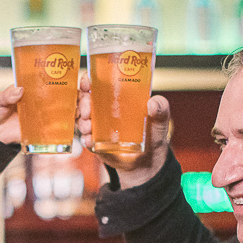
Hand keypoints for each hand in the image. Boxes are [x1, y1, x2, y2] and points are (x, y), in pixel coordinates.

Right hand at [76, 73, 171, 188]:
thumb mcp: (160, 120)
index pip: (98, 83)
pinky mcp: (96, 141)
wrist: (147, 161)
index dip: (89, 81)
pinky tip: (89, 141)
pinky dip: (85, 138)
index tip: (88, 84)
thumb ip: (161, 109)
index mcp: (118, 97)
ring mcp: (98, 125)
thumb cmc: (154, 135)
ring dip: (82, 121)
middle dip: (83, 103)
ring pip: (82, 118)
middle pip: (85, 99)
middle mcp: (105, 108)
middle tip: (88, 112)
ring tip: (88, 128)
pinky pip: (85, 138)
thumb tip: (153, 103)